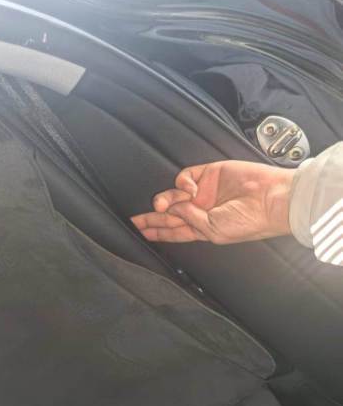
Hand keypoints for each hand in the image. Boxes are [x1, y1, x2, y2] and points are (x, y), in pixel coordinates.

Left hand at [131, 160, 294, 243]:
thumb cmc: (246, 221)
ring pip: (174, 194)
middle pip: (170, 213)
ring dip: (166, 199)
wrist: (269, 200)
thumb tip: (172, 208)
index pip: (174, 230)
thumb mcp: (212, 230)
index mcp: (203, 228)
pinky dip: (182, 183)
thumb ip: (189, 219)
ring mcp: (205, 192)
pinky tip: (189, 188)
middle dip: (153, 217)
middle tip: (137, 219)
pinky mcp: (209, 174)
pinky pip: (186, 177)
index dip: (157, 231)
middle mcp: (202, 210)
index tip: (140, 231)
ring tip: (163, 204)